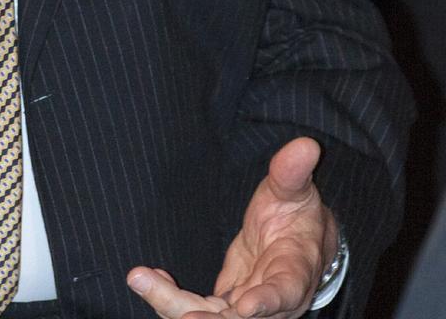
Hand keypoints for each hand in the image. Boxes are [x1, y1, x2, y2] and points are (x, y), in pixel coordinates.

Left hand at [127, 137, 337, 318]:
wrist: (294, 237)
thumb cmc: (296, 212)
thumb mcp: (294, 189)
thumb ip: (292, 172)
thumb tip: (305, 145)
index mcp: (295, 271)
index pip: (284, 292)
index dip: (267, 302)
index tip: (244, 307)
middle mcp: (274, 300)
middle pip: (240, 318)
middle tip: (179, 314)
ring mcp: (249, 306)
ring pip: (213, 317)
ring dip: (175, 305)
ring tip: (141, 279)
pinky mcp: (227, 303)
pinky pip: (197, 308)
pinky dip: (170, 296)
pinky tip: (147, 276)